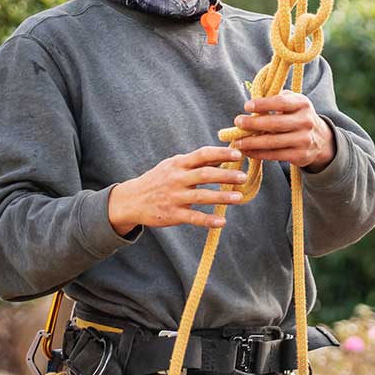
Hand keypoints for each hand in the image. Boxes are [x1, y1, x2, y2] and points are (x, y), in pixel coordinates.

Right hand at [107, 146, 249, 234]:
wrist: (131, 200)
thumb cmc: (159, 180)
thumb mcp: (173, 166)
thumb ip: (196, 162)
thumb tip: (224, 155)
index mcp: (178, 163)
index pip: (202, 154)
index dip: (221, 153)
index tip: (238, 154)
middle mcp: (177, 178)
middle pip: (205, 174)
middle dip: (225, 175)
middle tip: (243, 176)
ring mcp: (174, 197)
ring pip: (201, 196)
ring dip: (221, 197)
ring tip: (239, 198)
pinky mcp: (172, 214)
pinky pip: (193, 217)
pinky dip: (208, 220)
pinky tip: (222, 222)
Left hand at [233, 92, 334, 170]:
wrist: (320, 140)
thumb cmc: (297, 118)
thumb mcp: (293, 104)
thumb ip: (276, 101)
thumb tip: (251, 107)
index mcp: (302, 104)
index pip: (281, 102)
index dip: (263, 104)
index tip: (247, 106)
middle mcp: (306, 121)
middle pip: (275, 123)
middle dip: (253, 124)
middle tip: (237, 123)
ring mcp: (304, 140)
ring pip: (273, 142)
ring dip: (252, 142)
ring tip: (237, 142)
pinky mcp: (301, 155)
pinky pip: (275, 155)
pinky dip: (259, 154)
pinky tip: (247, 151)